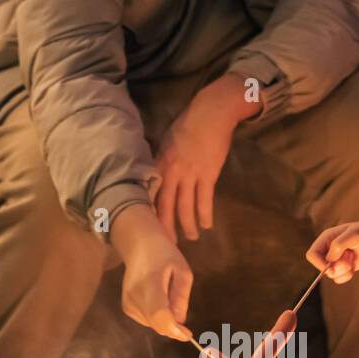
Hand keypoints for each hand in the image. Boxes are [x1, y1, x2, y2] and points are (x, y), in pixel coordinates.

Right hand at [109, 204, 192, 340]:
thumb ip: (181, 297)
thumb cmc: (164, 254)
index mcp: (150, 283)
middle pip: (156, 324)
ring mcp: (127, 302)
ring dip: (165, 321)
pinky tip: (158, 301)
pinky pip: (146, 321)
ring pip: (152, 325)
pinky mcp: (126, 306)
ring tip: (167, 298)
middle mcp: (135, 295)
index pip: (159, 314)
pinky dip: (156, 318)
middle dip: (173, 328)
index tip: (187, 334)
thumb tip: (180, 321)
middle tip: (183, 320)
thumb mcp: (182, 271)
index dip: (173, 329)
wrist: (138, 245)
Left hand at [154, 73, 258, 241]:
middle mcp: (172, 171)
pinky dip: (205, 215)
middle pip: (165, 205)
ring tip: (191, 238)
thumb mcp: (167, 141)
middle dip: (165, 227)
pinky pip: (205, 200)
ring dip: (188, 225)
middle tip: (167, 243)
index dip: (148, 212)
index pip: (150, 193)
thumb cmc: (189, 125)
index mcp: (159, 163)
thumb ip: (162, 162)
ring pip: (186, 206)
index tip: (146, 227)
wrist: (212, 113)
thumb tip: (157, 179)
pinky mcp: (208, 175)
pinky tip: (206, 225)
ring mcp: (190, 174)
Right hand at [306, 206, 358, 283]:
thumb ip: (338, 245)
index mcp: (327, 238)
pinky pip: (339, 279)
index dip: (319, 263)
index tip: (331, 267)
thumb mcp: (354, 234)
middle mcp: (329, 249)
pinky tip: (355, 265)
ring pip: (330, 275)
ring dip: (343, 271)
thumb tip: (330, 262)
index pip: (312, 254)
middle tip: (349, 259)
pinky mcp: (345, 268)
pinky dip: (347, 276)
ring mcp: (337, 259)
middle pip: (321, 266)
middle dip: (336, 267)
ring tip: (353, 259)